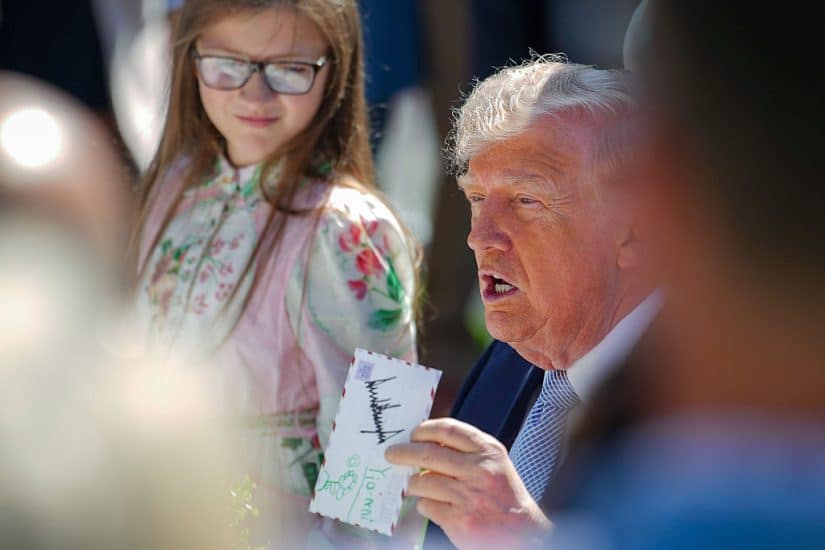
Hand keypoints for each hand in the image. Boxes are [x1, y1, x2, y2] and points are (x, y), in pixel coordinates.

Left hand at [385, 418, 550, 548]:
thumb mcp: (495, 463)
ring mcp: (468, 496)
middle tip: (391, 453)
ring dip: (412, 484)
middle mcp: (479, 470)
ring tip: (413, 485)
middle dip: (404, 452)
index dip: (425, 429)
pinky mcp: (459, 520)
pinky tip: (433, 506)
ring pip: (423, 482)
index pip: (449, 430)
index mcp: (489, 451)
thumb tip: (425, 444)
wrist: (524, 534)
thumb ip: (466, 452)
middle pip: (428, 454)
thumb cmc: (505, 496)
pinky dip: (425, 505)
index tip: (413, 433)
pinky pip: (427, 506)